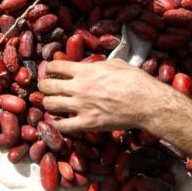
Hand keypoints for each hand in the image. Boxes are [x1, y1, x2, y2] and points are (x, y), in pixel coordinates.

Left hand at [38, 59, 174, 132]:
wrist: (147, 103)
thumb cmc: (136, 80)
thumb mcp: (116, 64)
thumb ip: (98, 64)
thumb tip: (92, 64)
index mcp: (85, 70)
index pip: (55, 66)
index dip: (49, 68)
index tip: (50, 71)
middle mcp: (79, 87)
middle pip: (46, 86)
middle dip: (44, 86)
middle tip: (47, 88)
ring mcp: (81, 106)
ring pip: (49, 105)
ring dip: (48, 104)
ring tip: (52, 104)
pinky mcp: (87, 123)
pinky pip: (62, 126)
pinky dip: (57, 124)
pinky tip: (60, 122)